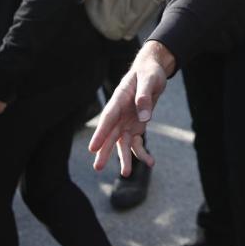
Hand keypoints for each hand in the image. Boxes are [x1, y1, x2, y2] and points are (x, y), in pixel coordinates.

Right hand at [89, 40, 174, 174]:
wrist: (152, 72)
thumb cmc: (148, 72)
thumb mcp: (149, 79)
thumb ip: (145, 97)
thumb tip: (145, 118)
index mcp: (119, 99)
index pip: (108, 118)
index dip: (100, 133)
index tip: (92, 148)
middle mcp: (120, 113)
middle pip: (111, 134)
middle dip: (105, 151)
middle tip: (97, 167)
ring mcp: (127, 121)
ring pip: (123, 143)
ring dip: (124, 158)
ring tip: (126, 173)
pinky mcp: (137, 126)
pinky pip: (138, 142)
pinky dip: (143, 153)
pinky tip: (150, 163)